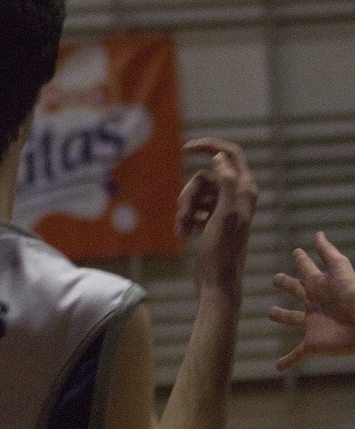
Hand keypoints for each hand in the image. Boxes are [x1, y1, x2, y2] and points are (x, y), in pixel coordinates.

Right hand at [176, 138, 257, 295]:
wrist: (216, 282)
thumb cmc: (222, 251)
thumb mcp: (225, 215)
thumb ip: (227, 184)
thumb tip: (220, 157)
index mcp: (245, 190)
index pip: (230, 154)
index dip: (209, 146)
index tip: (186, 148)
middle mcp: (237, 196)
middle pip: (204, 177)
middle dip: (189, 194)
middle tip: (184, 214)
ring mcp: (223, 209)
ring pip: (195, 193)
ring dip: (184, 209)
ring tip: (182, 229)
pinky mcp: (212, 220)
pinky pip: (193, 208)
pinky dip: (185, 219)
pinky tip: (184, 235)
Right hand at [270, 233, 354, 368]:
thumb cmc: (354, 295)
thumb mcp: (340, 269)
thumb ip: (328, 252)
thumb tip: (318, 233)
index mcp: (319, 285)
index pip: (306, 268)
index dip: (301, 259)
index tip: (297, 252)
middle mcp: (314, 302)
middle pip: (296, 290)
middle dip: (286, 284)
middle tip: (277, 279)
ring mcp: (313, 324)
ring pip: (292, 318)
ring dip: (282, 316)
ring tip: (271, 313)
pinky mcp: (314, 344)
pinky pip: (297, 354)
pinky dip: (287, 361)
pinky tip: (278, 367)